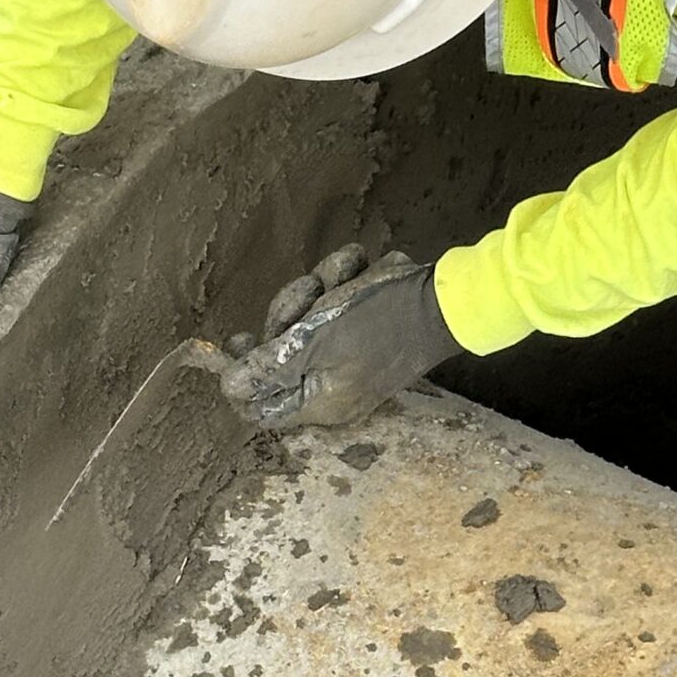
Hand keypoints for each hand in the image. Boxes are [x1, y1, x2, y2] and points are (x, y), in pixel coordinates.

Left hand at [220, 246, 458, 430]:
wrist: (447, 297)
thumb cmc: (379, 321)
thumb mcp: (314, 342)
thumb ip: (268, 368)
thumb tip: (229, 388)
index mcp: (318, 403)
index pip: (260, 406)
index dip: (242, 373)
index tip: (240, 337)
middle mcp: (331, 389)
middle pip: (280, 356)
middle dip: (292, 310)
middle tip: (311, 292)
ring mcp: (349, 361)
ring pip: (307, 321)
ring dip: (322, 286)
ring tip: (346, 276)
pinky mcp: (366, 333)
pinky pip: (337, 306)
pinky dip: (345, 282)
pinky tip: (361, 270)